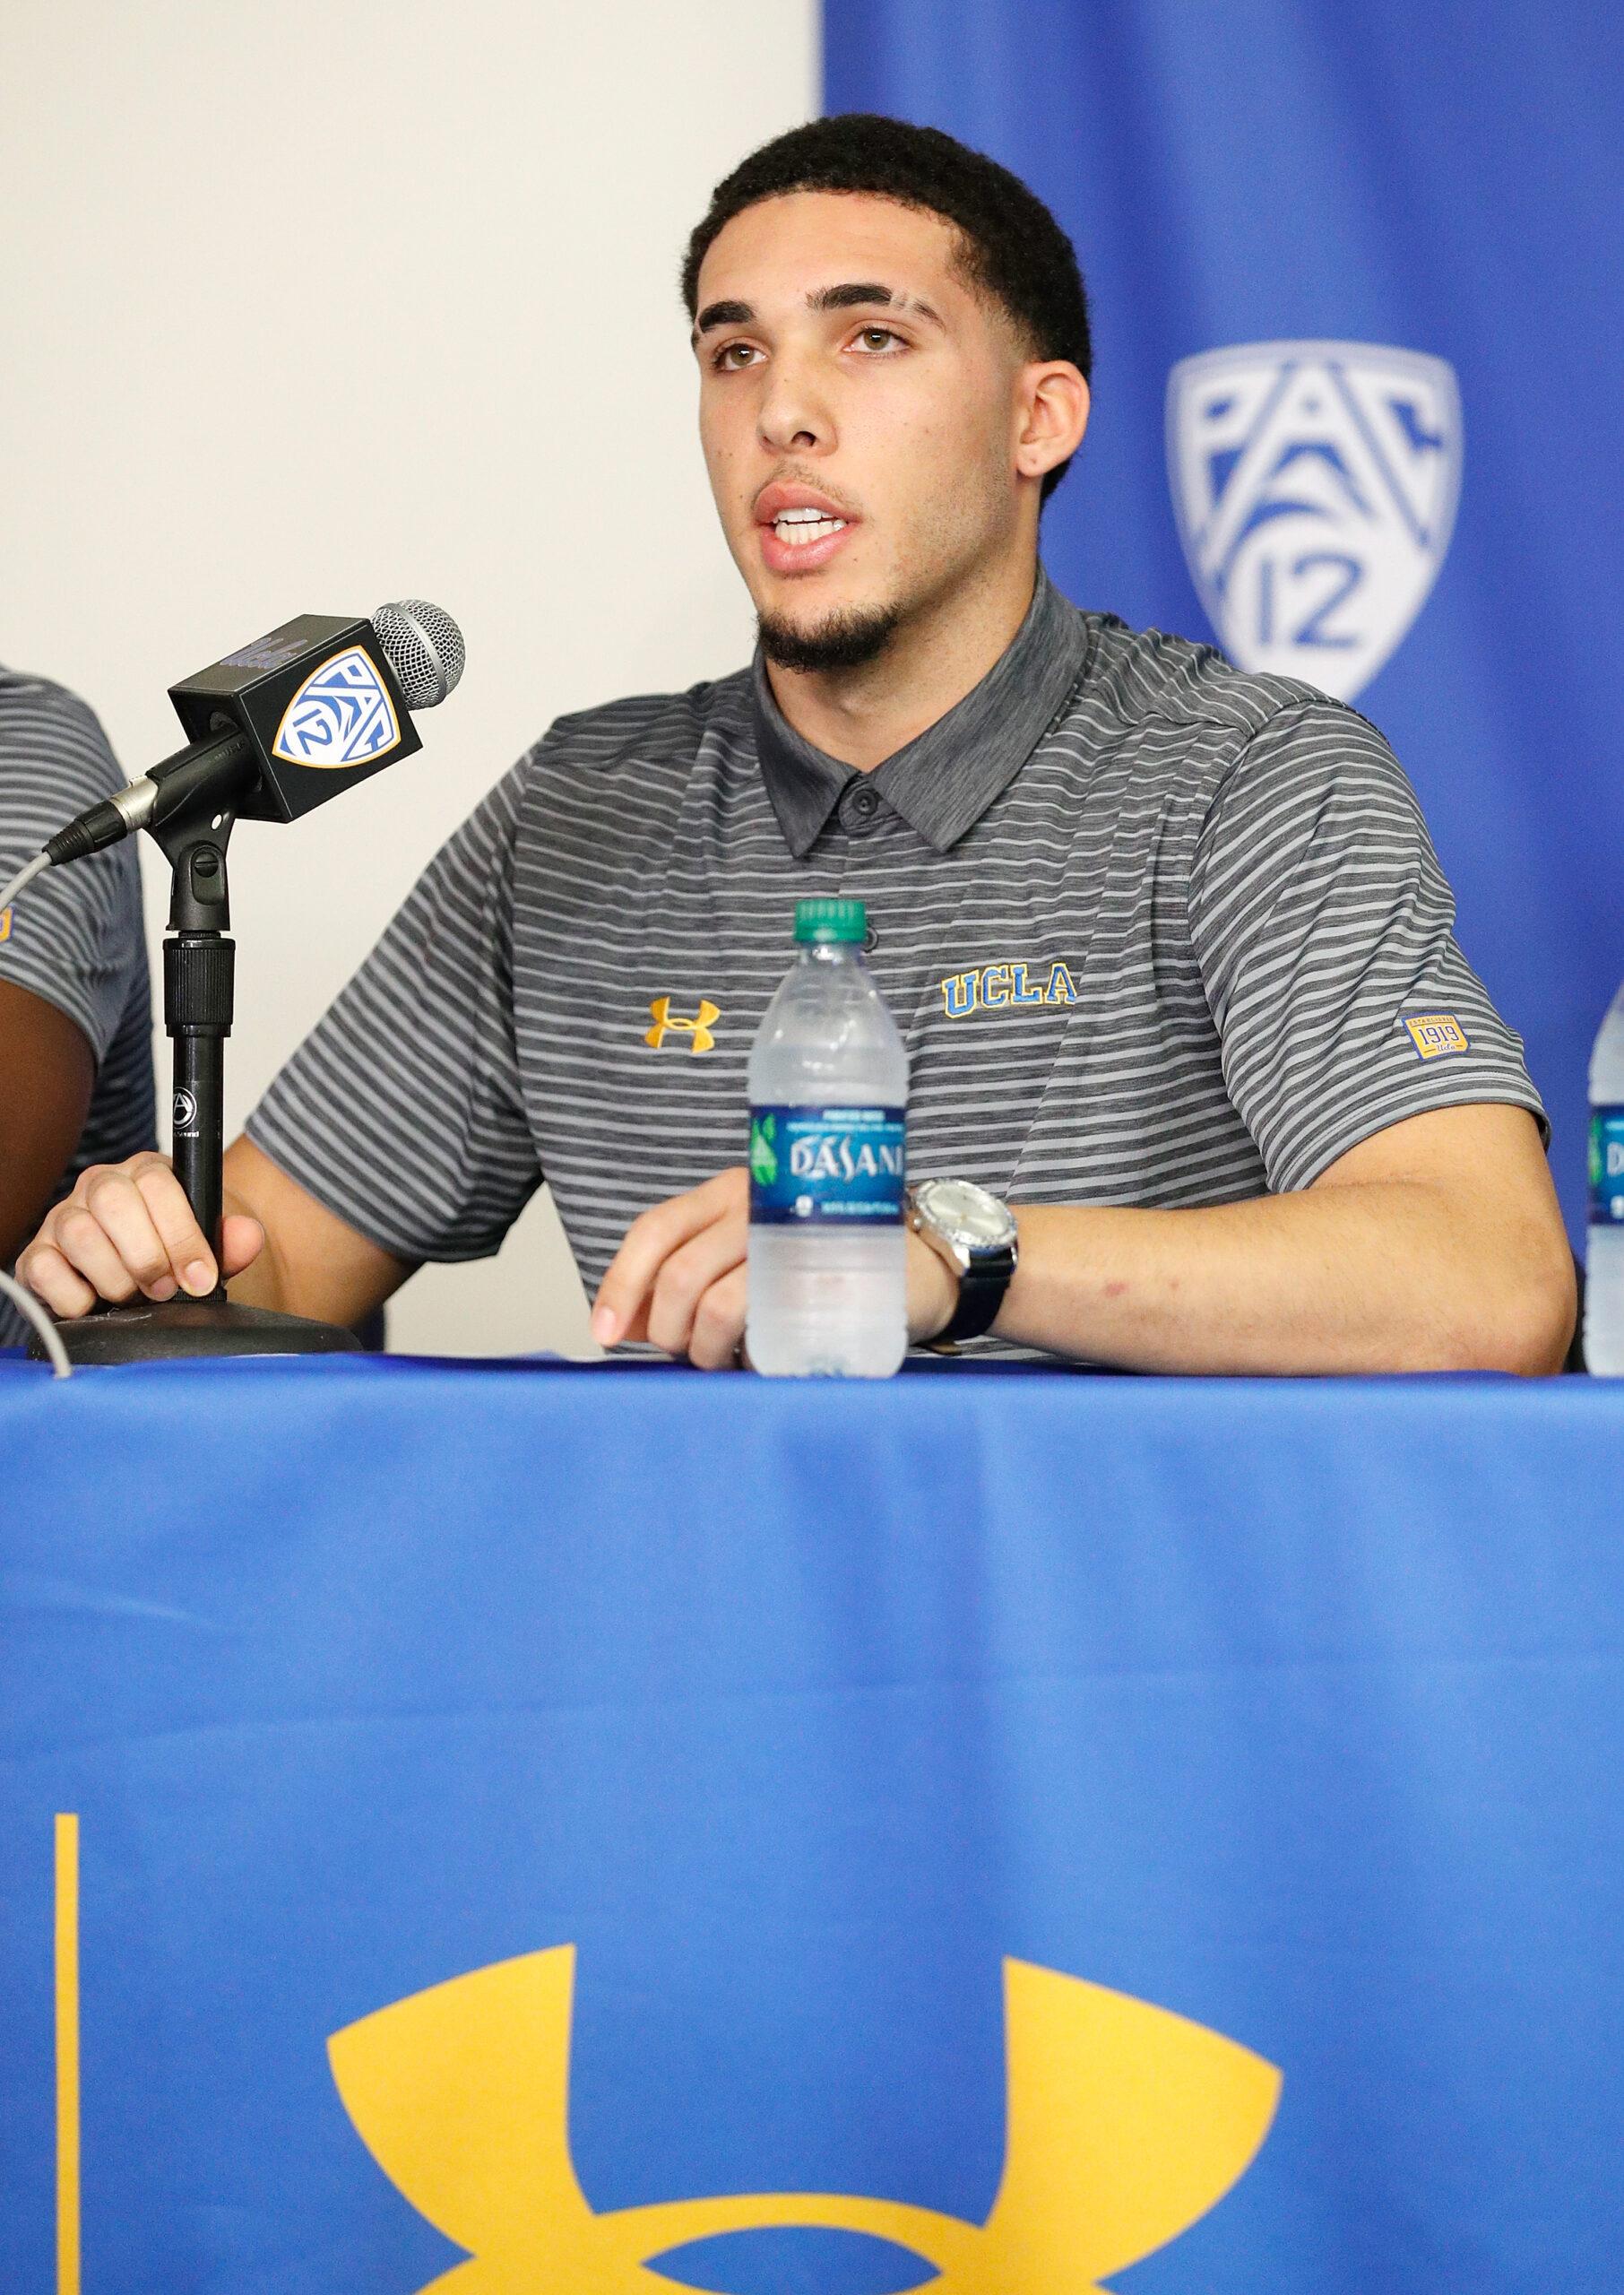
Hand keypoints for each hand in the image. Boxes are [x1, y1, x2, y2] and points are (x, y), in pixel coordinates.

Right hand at [17, 1152, 265, 1317]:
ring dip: (114, 1278)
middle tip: (164, 1290)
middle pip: (113, 1201)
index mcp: (147, 1173)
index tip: (200, 1278)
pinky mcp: (39, 1254)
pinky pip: (44, 1269)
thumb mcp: (214, 1247)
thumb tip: (248, 1235)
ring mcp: (64, 1218)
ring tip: (134, 1298)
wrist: (151, 1275)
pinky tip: (96, 1304)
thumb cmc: (180, 1253)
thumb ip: (232, 1241)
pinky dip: (72, 1296)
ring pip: (79, 1234)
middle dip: (146, 1256)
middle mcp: (100, 1186)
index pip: (157, 1183)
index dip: (181, 1234)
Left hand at [591, 1167, 959, 1368]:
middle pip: (681, 1274)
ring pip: (723, 1303)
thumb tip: (622, 1326)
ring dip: (709, 1351)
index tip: (605, 1332)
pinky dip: (754, 1356)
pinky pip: (775, 1322)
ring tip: (725, 1362)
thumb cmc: (823, 1263)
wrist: (923, 1266)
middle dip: (669, 1331)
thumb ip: (686, 1283)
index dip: (620, 1284)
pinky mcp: (836, 1275)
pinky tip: (762, 1360)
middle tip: (687, 1354)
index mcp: (729, 1191)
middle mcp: (760, 1201)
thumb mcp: (748, 1257)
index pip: (655, 1230)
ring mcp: (800, 1235)